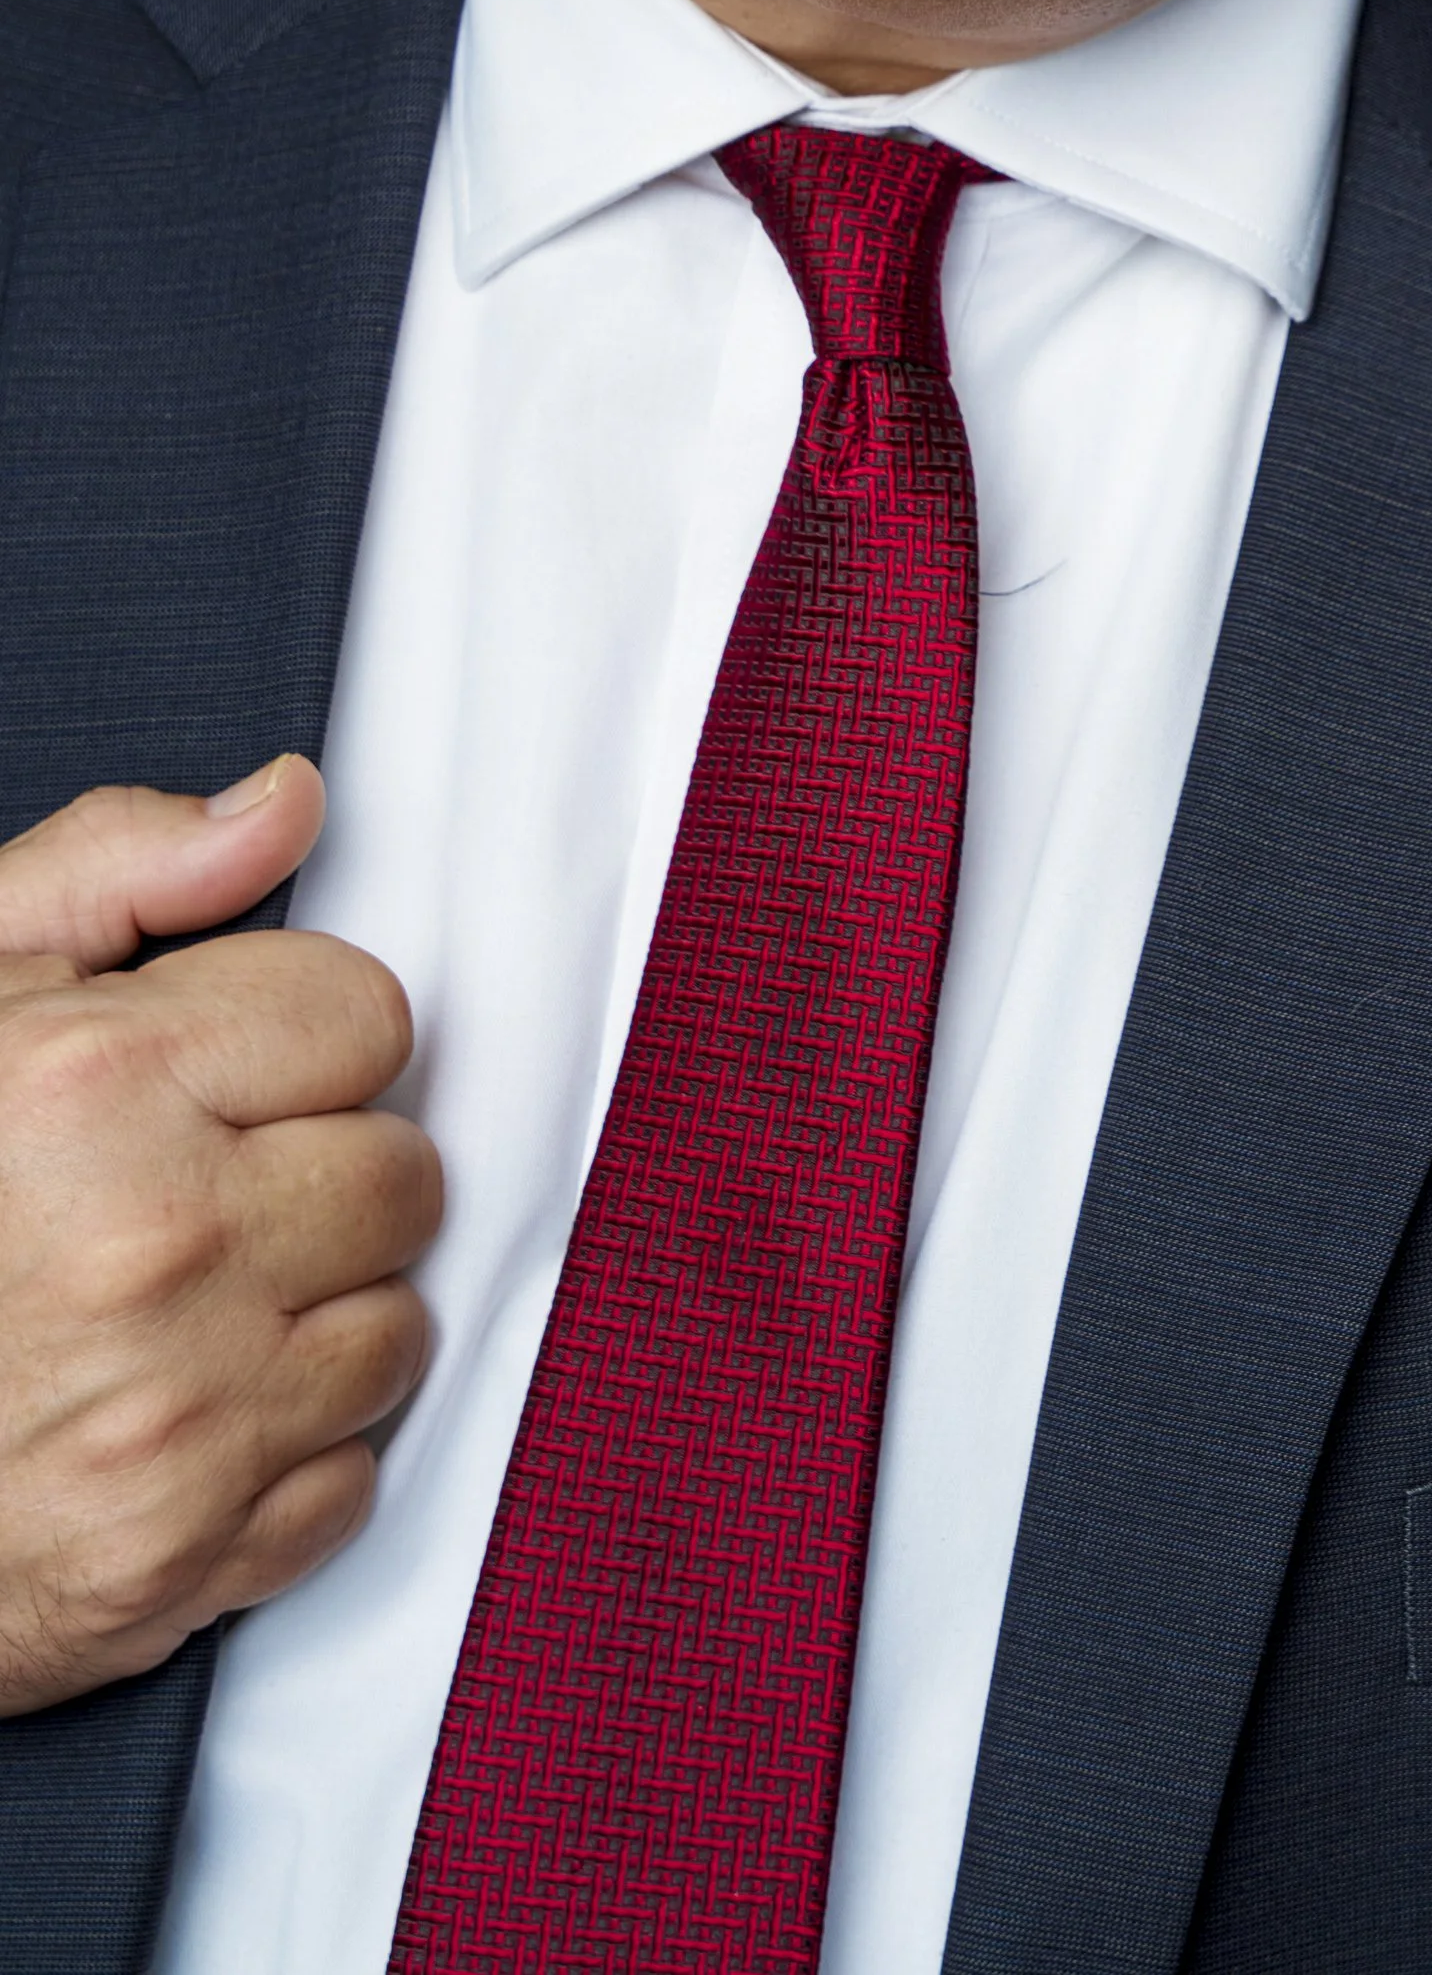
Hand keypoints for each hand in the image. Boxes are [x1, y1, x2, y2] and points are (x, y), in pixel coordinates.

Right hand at [0, 758, 437, 1715]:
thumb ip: (120, 868)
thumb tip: (284, 806)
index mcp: (100, 1087)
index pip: (368, 1014)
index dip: (299, 1038)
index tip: (231, 1074)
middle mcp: (158, 1247)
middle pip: (403, 1172)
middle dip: (322, 1172)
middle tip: (207, 1191)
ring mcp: (179, 1414)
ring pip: (393, 1326)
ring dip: (313, 1316)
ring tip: (187, 1305)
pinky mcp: (181, 1553)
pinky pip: (345, 1478)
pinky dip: (283, 1458)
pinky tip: (181, 1415)